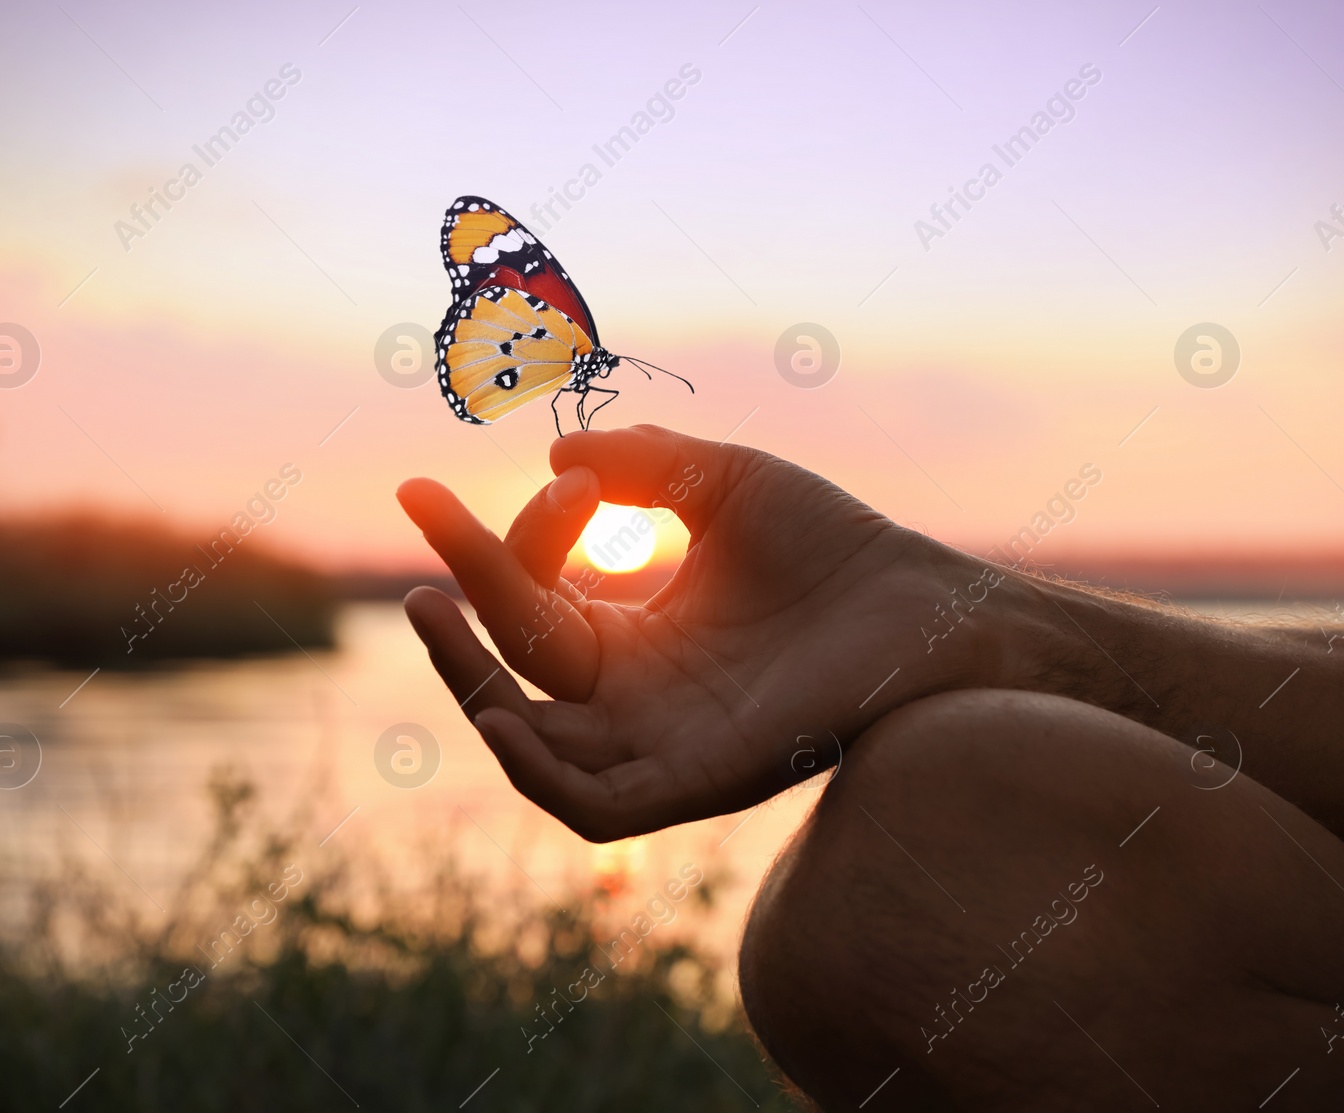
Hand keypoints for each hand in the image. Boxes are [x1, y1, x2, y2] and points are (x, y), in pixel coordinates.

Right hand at [397, 425, 1006, 840]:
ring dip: (467, 683)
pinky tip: (499, 711)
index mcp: (635, 637)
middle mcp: (636, 699)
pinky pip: (592, 807)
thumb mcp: (721, 482)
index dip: (522, 538)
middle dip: (459, 607)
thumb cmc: (834, 545)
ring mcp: (661, 745)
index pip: (536, 599)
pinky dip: (535, 772)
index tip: (568, 479)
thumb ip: (639, 465)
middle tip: (418, 536)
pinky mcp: (697, 784)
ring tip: (428, 606)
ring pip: (530, 744)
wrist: (925, 603)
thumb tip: (555, 452)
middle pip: (515, 671)